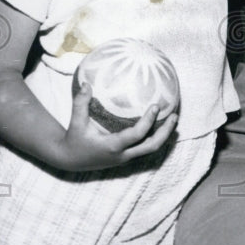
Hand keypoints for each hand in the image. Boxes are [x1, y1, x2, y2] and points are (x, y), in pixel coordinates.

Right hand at [54, 82, 177, 170]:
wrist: (70, 160)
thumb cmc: (74, 139)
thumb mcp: (76, 122)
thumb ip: (80, 103)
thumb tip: (86, 84)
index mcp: (112, 146)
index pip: (136, 135)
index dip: (148, 122)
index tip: (156, 106)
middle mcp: (122, 155)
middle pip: (151, 147)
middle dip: (165, 132)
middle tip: (174, 115)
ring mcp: (125, 158)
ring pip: (151, 150)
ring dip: (164, 136)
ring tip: (173, 119)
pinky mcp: (126, 158)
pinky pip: (145, 149)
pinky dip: (155, 138)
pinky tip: (161, 125)